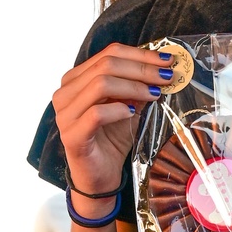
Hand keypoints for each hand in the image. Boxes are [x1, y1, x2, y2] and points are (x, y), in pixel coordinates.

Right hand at [53, 43, 172, 202]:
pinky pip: (96, 113)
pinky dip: (119, 109)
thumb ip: (137, 86)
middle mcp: (65, 93)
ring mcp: (65, 114)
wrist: (100, 177)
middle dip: (142, 69)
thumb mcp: (128, 106)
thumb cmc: (111, 140)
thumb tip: (162, 68)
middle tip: (166, 77)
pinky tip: (133, 112)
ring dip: (133, 87)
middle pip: (106, 65)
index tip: (167, 60)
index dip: (140, 54)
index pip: (108, 54)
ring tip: (154, 94)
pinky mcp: (71, 135)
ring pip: (100, 84)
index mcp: (75, 80)